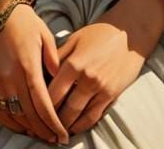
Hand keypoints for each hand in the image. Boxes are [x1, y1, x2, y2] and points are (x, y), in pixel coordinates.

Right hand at [0, 0, 69, 144]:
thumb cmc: (26, 22)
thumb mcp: (46, 35)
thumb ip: (54, 60)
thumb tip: (61, 81)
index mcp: (28, 65)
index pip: (42, 104)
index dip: (53, 123)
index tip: (63, 136)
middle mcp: (10, 77)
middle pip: (29, 115)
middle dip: (44, 131)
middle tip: (56, 140)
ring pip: (13, 116)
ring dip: (28, 130)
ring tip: (42, 135)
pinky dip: (10, 123)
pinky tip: (21, 127)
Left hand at [46, 0, 163, 135]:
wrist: (129, 33)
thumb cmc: (99, 33)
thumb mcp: (75, 38)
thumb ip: (58, 56)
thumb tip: (42, 73)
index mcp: (74, 63)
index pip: (52, 92)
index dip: (41, 104)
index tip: (34, 110)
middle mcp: (86, 79)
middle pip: (63, 108)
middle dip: (51, 119)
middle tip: (42, 126)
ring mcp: (100, 89)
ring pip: (78, 116)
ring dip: (65, 125)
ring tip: (55, 131)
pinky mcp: (111, 95)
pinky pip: (94, 116)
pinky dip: (82, 125)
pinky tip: (73, 128)